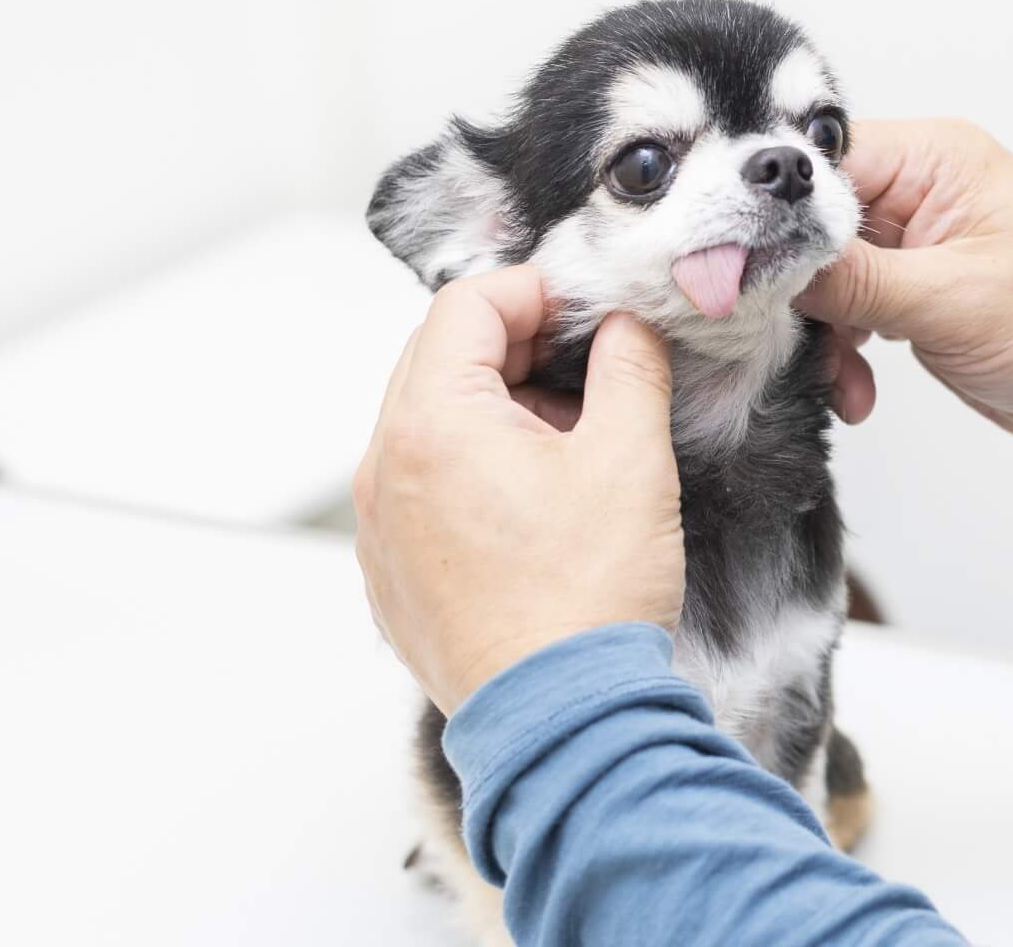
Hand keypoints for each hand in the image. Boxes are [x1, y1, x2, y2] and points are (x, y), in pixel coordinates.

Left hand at [353, 263, 683, 714]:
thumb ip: (629, 367)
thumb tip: (623, 329)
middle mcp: (384, 469)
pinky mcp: (392, 578)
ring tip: (573, 441)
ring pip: (428, 425)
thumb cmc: (588, 597)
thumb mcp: (631, 458)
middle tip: (587, 365)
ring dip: (496, 409)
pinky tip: (538, 503)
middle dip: (515, 346)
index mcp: (431, 422)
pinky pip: (422, 491)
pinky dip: (473, 470)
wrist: (561, 722)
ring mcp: (381, 530)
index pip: (466, 305)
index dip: (535, 292)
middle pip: (437, 359)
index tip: (589, 310)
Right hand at [797, 119, 1012, 469]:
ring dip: (819, 332)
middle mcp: (918, 191)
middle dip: (792, 286)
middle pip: (809, 223)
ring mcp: (912, 245)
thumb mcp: (952, 301)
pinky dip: (842, 352)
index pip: (819, 168)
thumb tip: (765, 263)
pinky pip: (847, 311)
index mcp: (934, 159)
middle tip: (776, 337)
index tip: (734, 270)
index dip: (772, 218)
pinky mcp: (911, 293)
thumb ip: (854, 280)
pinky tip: (855, 392)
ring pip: (821, 275)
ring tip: (834, 379)